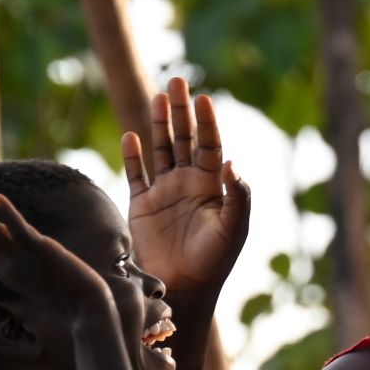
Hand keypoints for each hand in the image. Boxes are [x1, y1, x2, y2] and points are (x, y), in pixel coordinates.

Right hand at [0, 184, 113, 337]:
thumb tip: (25, 258)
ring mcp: (23, 259)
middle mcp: (9, 267)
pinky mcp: (42, 251)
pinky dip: (8, 214)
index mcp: (7, 273)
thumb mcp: (40, 283)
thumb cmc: (69, 298)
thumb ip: (28, 269)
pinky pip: (21, 230)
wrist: (86, 311)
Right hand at [126, 76, 248, 297]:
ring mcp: (164, 192)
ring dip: (158, 123)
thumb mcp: (234, 228)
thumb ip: (237, 196)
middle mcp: (188, 183)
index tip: (204, 97)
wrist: (184, 288)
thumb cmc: (214, 261)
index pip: (210, 145)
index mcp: (212, 186)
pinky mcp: (142, 205)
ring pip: (160, 149)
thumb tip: (232, 162)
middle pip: (184, 138)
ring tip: (158, 97)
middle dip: (181, 111)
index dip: (207, 122)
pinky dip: (133, 155)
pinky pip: (136, 174)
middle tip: (178, 81)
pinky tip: (131, 135)